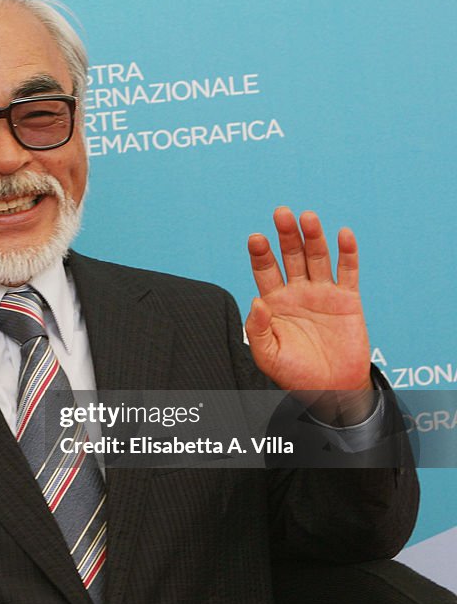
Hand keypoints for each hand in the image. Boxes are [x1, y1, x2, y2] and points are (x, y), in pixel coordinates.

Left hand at [245, 208, 373, 422]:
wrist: (329, 390)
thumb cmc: (293, 374)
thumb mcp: (266, 355)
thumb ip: (257, 328)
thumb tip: (256, 301)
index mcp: (274, 302)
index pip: (265, 270)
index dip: (261, 254)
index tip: (256, 238)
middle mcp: (297, 292)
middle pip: (291, 256)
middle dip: (286, 235)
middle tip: (281, 214)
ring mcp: (323, 293)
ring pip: (317, 258)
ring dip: (313, 237)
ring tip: (307, 218)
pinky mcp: (347, 300)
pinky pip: (348, 272)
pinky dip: (347, 253)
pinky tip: (343, 234)